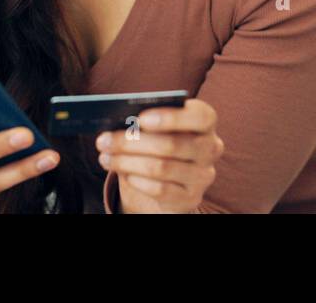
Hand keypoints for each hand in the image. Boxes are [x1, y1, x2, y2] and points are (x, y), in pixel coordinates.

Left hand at [97, 98, 223, 212]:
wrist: (173, 179)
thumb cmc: (161, 143)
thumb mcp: (158, 129)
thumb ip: (145, 123)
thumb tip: (117, 125)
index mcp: (205, 123)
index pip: (201, 116)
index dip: (171, 117)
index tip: (141, 119)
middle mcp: (210, 148)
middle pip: (171, 144)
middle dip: (131, 142)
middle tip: (104, 141)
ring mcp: (203, 175)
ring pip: (161, 168)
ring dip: (126, 162)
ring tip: (105, 157)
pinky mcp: (192, 198)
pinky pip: (160, 190)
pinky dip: (137, 180)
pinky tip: (124, 174)